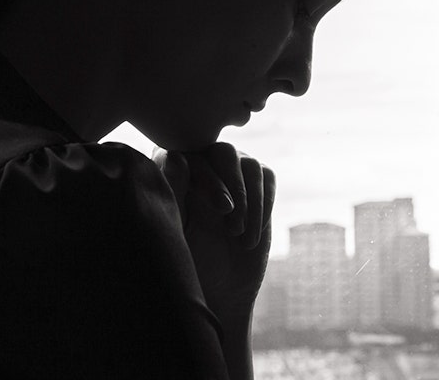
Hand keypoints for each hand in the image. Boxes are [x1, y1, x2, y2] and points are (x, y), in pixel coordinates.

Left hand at [153, 143, 274, 318]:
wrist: (218, 287)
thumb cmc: (188, 259)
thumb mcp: (177, 230)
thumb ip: (174, 192)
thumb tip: (176, 155)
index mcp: (172, 171)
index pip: (192, 154)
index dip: (209, 178)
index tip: (223, 209)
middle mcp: (201, 164)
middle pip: (223, 152)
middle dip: (234, 186)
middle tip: (233, 224)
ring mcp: (229, 171)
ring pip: (248, 164)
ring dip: (250, 201)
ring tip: (240, 237)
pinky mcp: (254, 183)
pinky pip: (266, 176)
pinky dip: (264, 204)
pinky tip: (252, 234)